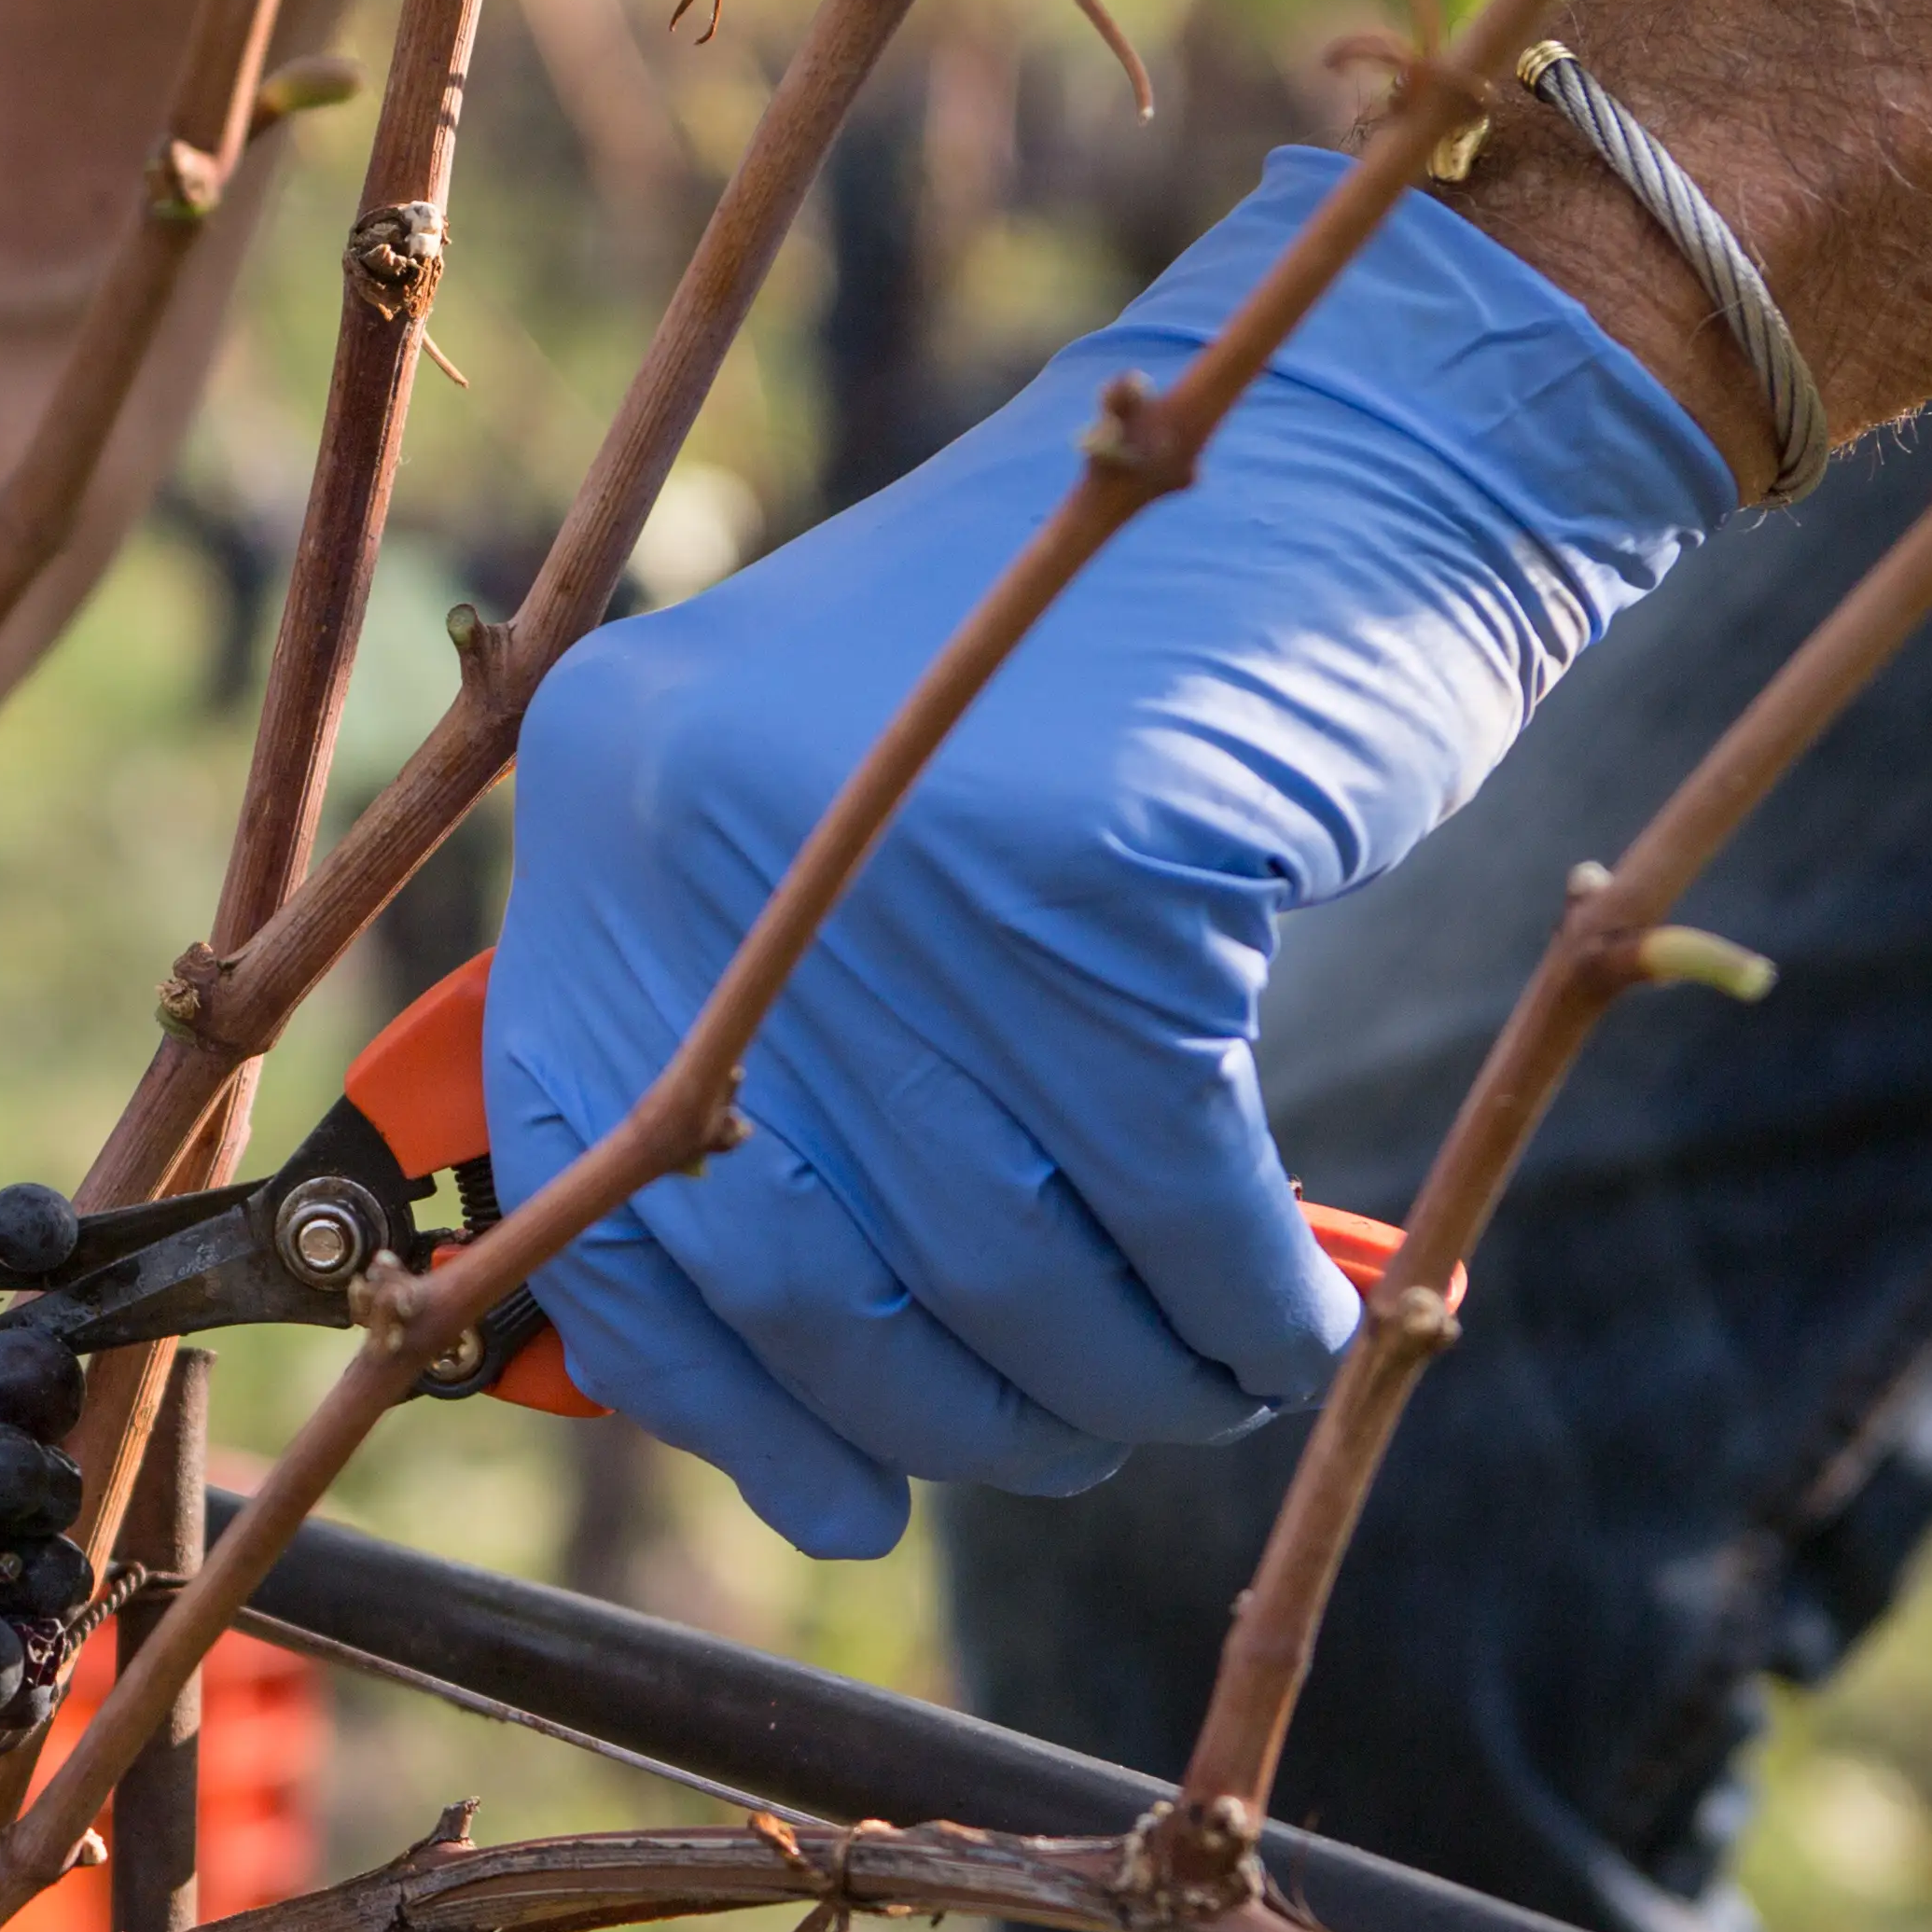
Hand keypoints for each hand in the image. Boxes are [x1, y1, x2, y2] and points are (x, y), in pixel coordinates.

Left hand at [488, 148, 1732, 1558]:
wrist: (1352, 444)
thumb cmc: (1103, 697)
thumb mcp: (858, 841)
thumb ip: (777, 1077)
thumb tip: (769, 1437)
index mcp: (609, 796)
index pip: (579, 1179)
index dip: (705, 1381)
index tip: (831, 1488)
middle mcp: (709, 812)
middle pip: (789, 1259)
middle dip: (943, 1412)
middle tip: (1065, 1444)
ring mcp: (898, 836)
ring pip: (988, 1252)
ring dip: (1112, 1383)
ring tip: (1191, 1393)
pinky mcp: (1100, 861)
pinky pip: (1165, 1191)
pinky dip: (1234, 1304)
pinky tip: (1284, 1332)